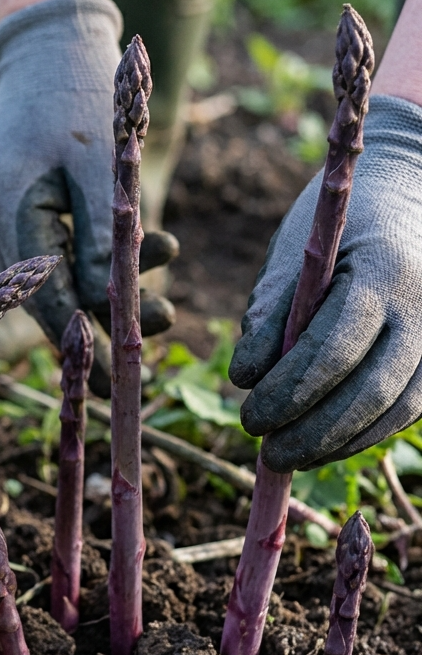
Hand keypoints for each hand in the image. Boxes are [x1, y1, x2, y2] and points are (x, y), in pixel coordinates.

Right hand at [0, 0, 177, 348]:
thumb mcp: (105, 162)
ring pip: (55, 269)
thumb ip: (105, 237)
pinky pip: (55, 245)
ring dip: (107, 284)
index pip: (43, 292)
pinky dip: (96, 256)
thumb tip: (110, 305)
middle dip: (104, 313)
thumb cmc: (84, 88)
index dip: (81, 337)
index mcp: (6, 204)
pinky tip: (146, 254)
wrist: (52, 38)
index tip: (113, 376)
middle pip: (48, 288)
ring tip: (164, 297)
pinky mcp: (16, 201)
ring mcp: (0, 208)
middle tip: (162, 323)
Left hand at [230, 94, 421, 470]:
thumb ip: (271, 316)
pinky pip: (406, 409)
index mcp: (383, 274)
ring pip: (394, 409)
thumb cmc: (333, 230)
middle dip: (311, 430)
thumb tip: (247, 379)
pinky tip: (322, 447)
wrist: (410, 196)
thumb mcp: (292, 259)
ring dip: (337, 443)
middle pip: (370, 390)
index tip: (249, 417)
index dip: (289, 390)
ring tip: (286, 458)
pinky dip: (362, 434)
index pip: (335, 347)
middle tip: (265, 453)